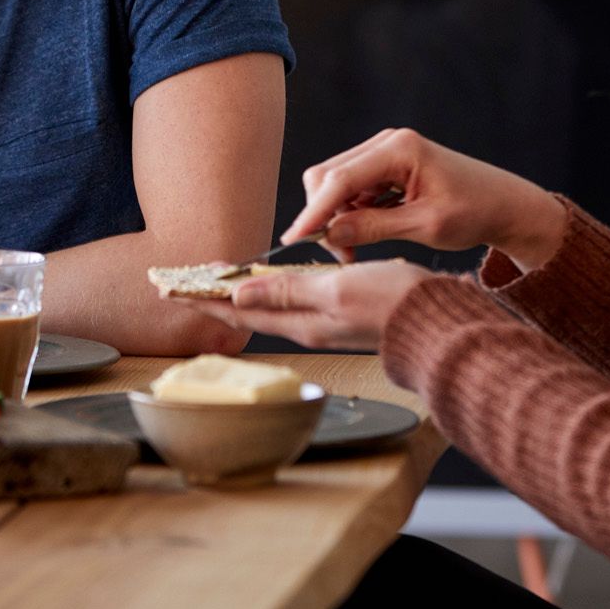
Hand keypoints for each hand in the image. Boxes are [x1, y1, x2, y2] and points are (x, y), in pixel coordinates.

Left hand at [180, 260, 433, 350]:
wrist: (440, 325)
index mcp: (300, 322)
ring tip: (212, 282)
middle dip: (211, 297)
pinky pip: (288, 305)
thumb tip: (238, 293)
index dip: (203, 298)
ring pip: (265, 308)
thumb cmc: (395, 304)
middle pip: (246, 311)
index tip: (169, 287)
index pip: (237, 311)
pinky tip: (266, 284)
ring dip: (235, 294)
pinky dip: (266, 292)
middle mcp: (306, 326)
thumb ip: (289, 291)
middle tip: (177, 284)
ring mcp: (322, 323)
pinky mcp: (339, 316)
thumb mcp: (336, 291)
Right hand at [286, 128, 566, 271]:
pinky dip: (349, 212)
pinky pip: (350, 187)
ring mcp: (384, 151)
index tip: (294, 239)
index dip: (314, 211)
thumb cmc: (475, 212)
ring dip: (336, 216)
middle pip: (328, 176)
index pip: (340, 179)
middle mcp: (387, 143)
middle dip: (324, 215)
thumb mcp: (425, 226)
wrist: (504, 204)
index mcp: (400, 150)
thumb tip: (329, 234)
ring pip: (334, 182)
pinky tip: (364, 232)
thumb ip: (374, 228)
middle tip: (343, 255)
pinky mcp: (384, 165)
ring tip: (355, 249)